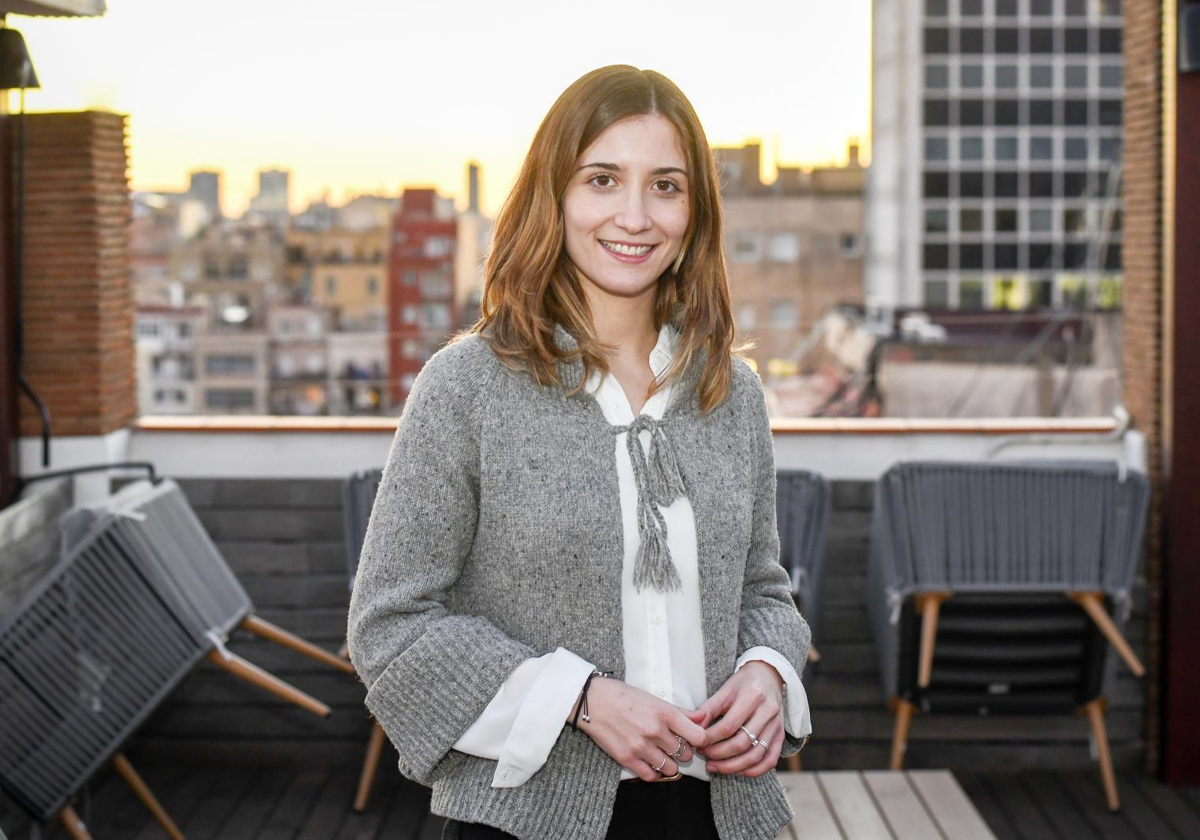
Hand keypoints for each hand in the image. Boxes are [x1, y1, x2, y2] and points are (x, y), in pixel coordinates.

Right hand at [574, 677, 710, 780]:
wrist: (592, 701)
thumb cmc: (623, 696)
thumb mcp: (654, 699)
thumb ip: (680, 711)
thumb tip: (703, 718)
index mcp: (665, 713)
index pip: (698, 736)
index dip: (700, 740)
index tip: (695, 740)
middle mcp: (655, 731)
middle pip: (686, 754)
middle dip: (683, 752)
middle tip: (675, 746)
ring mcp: (641, 746)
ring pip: (671, 768)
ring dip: (670, 764)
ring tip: (662, 755)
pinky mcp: (627, 758)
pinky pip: (651, 776)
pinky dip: (654, 772)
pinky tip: (650, 763)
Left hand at [696, 661, 784, 777]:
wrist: (769, 677)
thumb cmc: (744, 683)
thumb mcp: (725, 689)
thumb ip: (709, 708)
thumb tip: (693, 728)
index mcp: (753, 696)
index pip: (729, 726)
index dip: (710, 738)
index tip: (697, 742)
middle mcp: (768, 712)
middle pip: (742, 743)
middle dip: (719, 754)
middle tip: (704, 755)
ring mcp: (776, 726)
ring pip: (755, 756)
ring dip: (732, 767)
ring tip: (714, 766)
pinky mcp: (780, 736)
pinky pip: (769, 760)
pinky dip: (752, 771)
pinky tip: (736, 771)